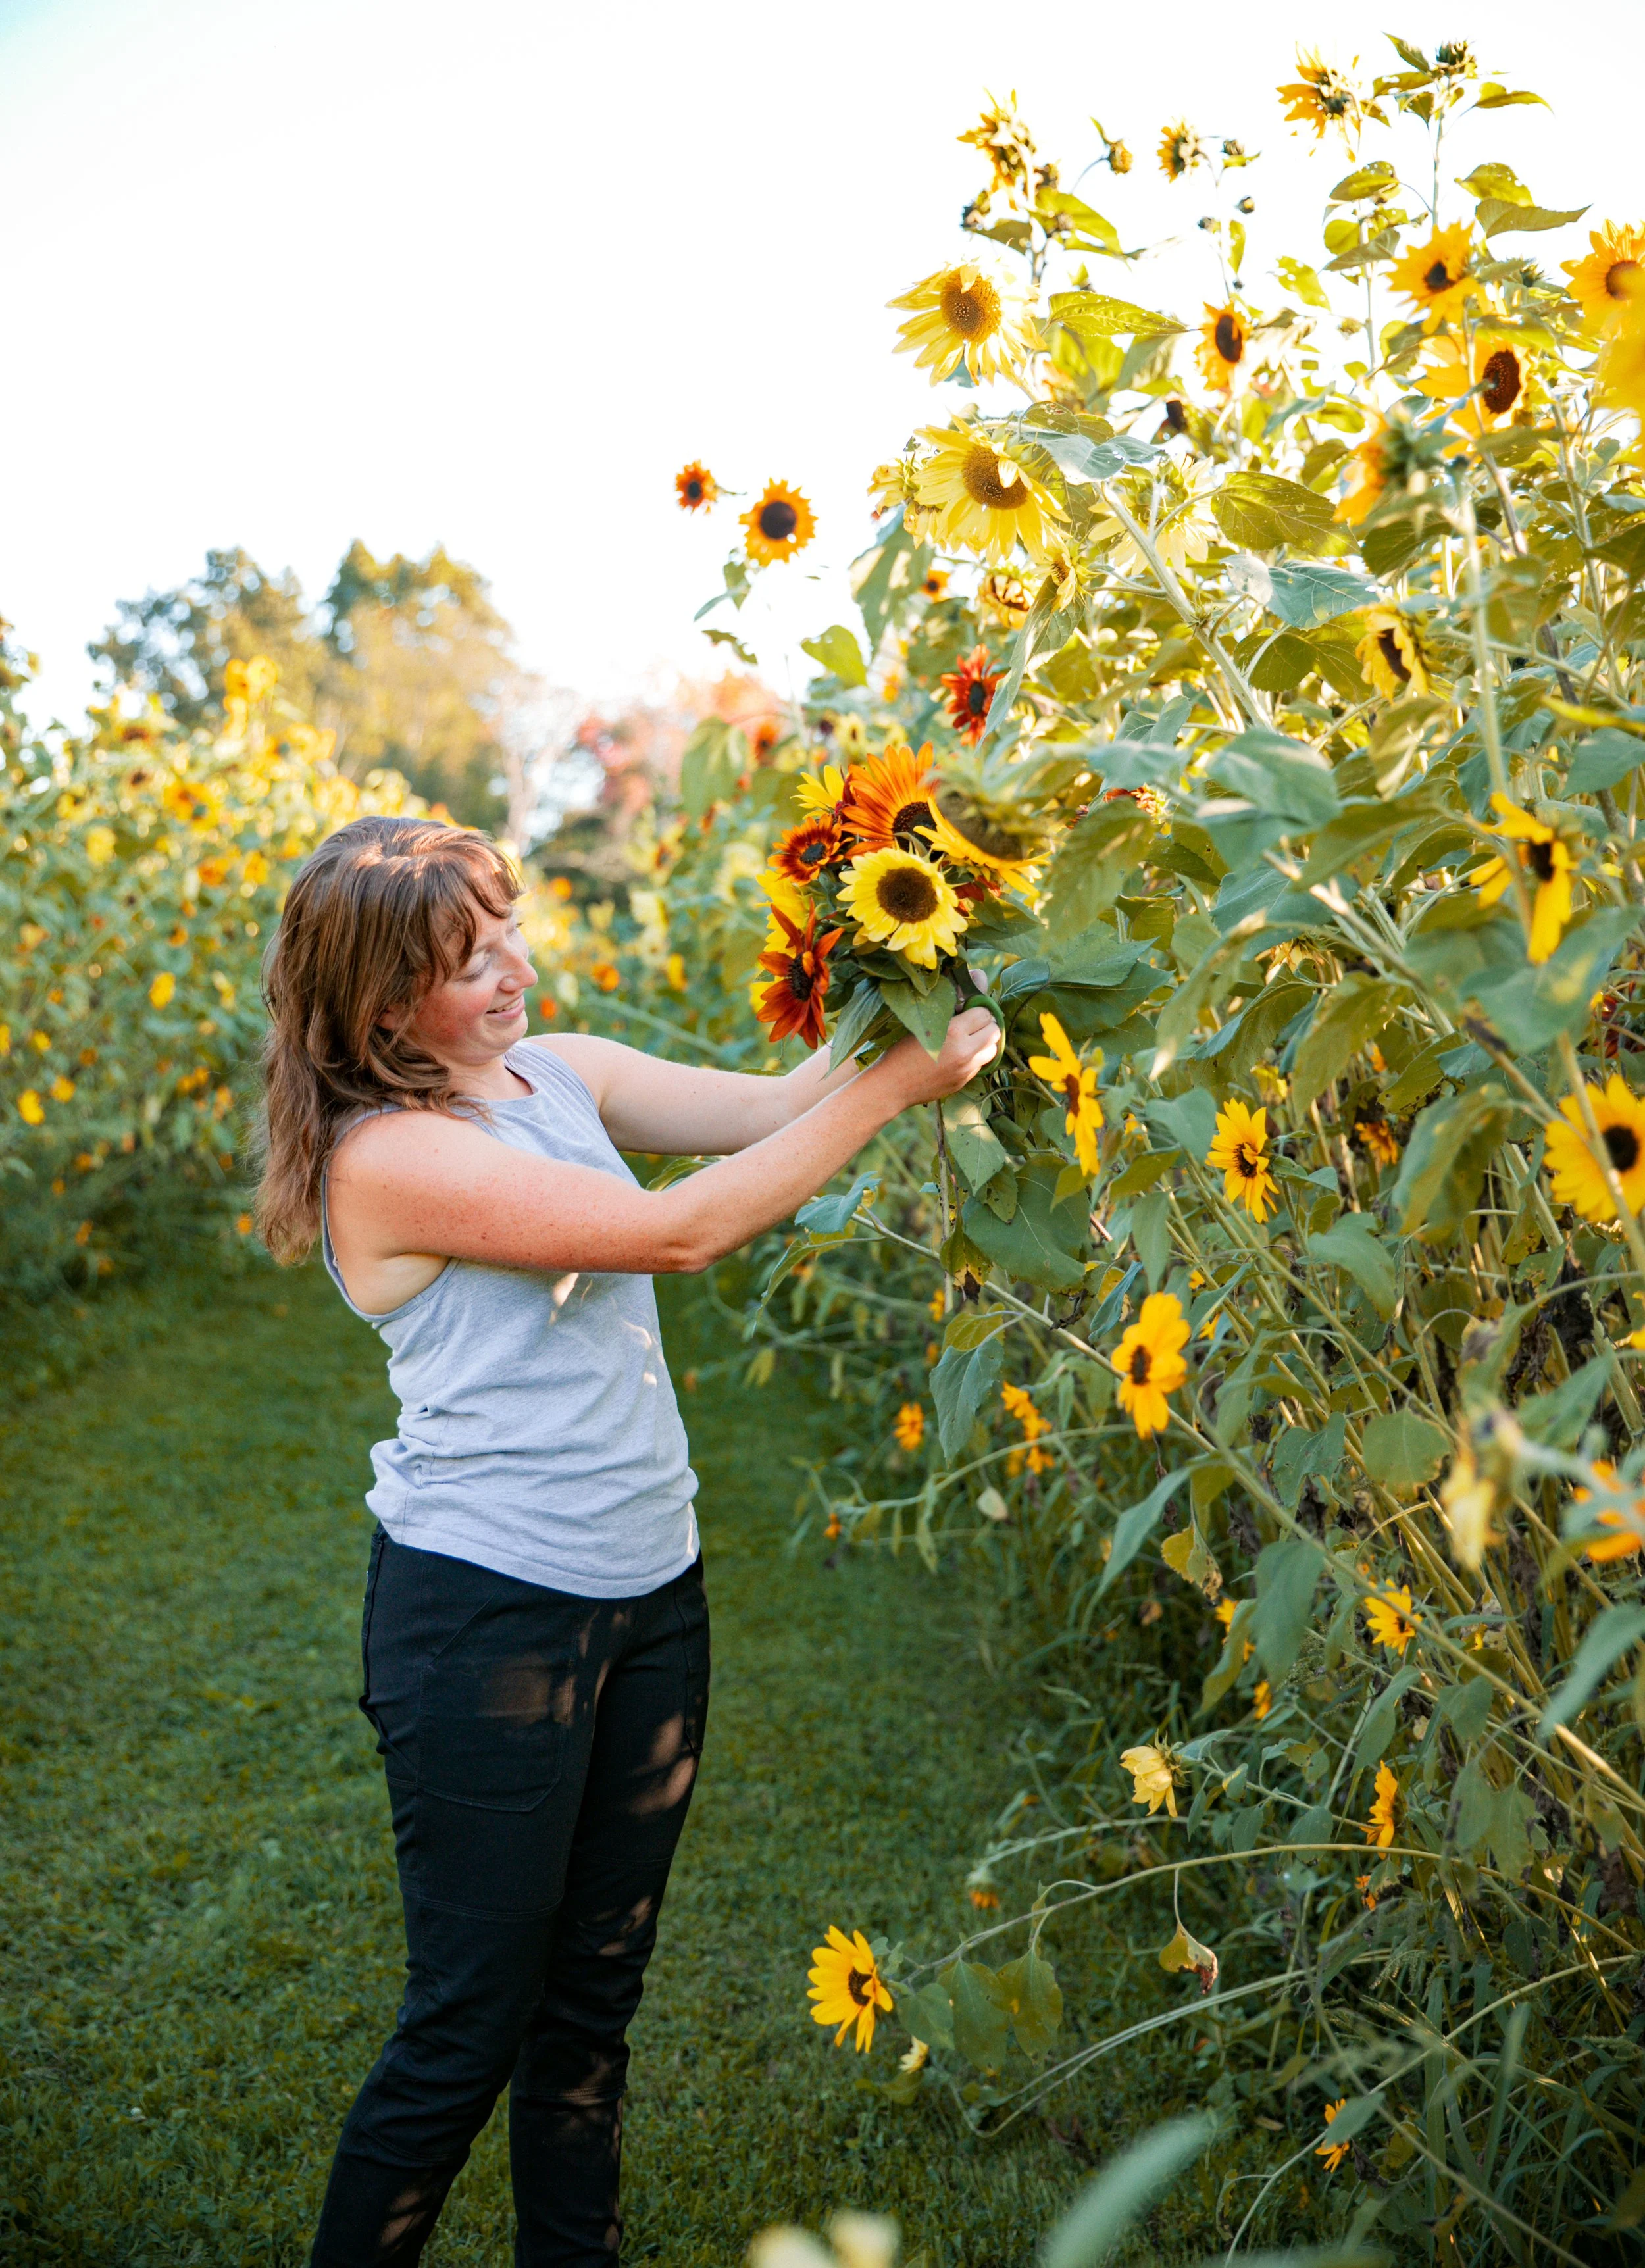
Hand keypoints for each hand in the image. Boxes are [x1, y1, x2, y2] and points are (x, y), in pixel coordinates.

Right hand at [883, 1006, 1000, 1106]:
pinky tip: (958, 1057)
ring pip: (992, 1051)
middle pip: (994, 1032)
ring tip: (969, 1041)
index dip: (977, 1010)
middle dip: (986, 1026)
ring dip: (984, 1044)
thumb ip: (949, 1013)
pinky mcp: (963, 1082)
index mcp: (953, 1031)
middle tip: (973, 1025)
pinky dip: (974, 1059)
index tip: (968, 1012)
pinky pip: (979, 1066)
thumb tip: (969, 999)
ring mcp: (966, 1070)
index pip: (984, 1013)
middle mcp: (965, 1051)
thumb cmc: (901, 1052)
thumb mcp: (924, 1026)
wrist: (892, 1086)